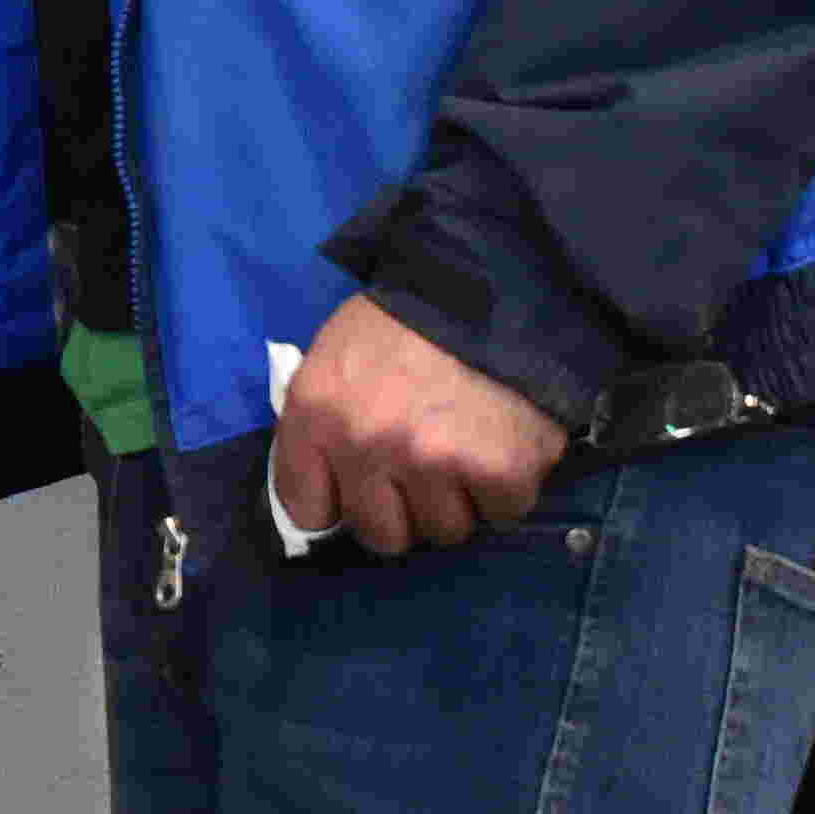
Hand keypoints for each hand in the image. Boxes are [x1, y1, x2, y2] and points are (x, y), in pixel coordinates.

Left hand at [266, 293, 564, 554]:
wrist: (495, 278)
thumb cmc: (407, 317)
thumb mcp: (335, 355)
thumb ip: (324, 423)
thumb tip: (331, 490)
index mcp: (315, 414)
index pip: (307, 509)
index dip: (338, 502)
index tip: (360, 489)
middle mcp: (366, 446)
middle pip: (382, 535)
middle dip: (404, 509)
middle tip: (425, 467)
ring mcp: (433, 462)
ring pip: (445, 529)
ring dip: (459, 498)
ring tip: (469, 446)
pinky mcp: (499, 470)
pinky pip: (501, 512)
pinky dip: (507, 487)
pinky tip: (504, 442)